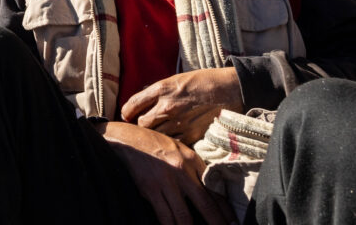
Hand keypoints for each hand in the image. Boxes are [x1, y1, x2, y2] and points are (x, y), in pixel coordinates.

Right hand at [99, 121, 231, 224]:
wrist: (123, 138)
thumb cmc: (150, 144)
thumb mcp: (176, 149)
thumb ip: (191, 167)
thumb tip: (207, 190)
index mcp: (191, 159)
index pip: (214, 189)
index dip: (225, 210)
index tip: (232, 224)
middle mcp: (182, 170)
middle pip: (206, 205)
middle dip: (216, 223)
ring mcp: (165, 181)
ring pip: (184, 217)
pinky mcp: (149, 189)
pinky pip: (164, 216)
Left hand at [121, 67, 242, 145]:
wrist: (230, 90)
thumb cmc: (203, 81)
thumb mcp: (176, 79)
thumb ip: (158, 91)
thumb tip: (142, 100)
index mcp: (161, 89)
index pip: (132, 105)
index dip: (127, 113)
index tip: (128, 115)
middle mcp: (167, 106)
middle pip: (141, 124)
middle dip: (140, 125)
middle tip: (145, 125)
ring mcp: (179, 122)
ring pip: (156, 136)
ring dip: (155, 135)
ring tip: (159, 132)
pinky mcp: (192, 135)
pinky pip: (173, 143)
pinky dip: (171, 142)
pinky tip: (174, 138)